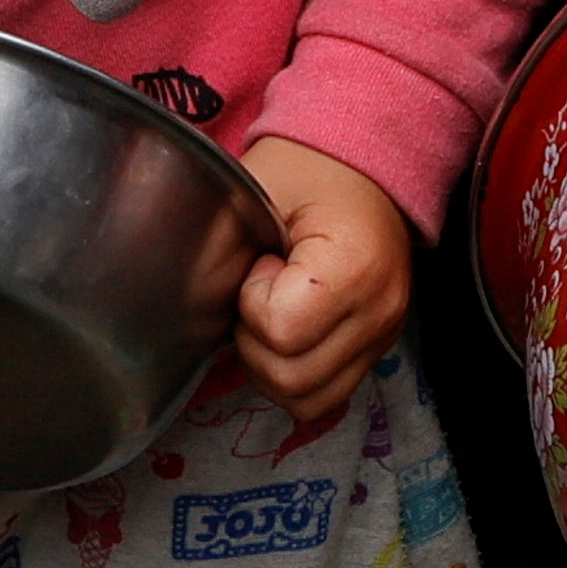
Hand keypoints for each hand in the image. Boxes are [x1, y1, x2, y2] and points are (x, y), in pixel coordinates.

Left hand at [233, 137, 414, 422]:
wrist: (362, 166)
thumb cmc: (306, 169)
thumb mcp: (253, 185)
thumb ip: (215, 243)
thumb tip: (182, 300)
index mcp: (354, 265)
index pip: (281, 331)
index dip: (252, 302)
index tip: (260, 263)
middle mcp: (379, 312)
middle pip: (293, 379)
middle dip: (255, 342)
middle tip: (258, 292)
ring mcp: (384, 337)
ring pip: (309, 402)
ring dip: (271, 367)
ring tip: (271, 313)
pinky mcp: (379, 349)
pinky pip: (328, 396)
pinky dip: (296, 377)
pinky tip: (288, 332)